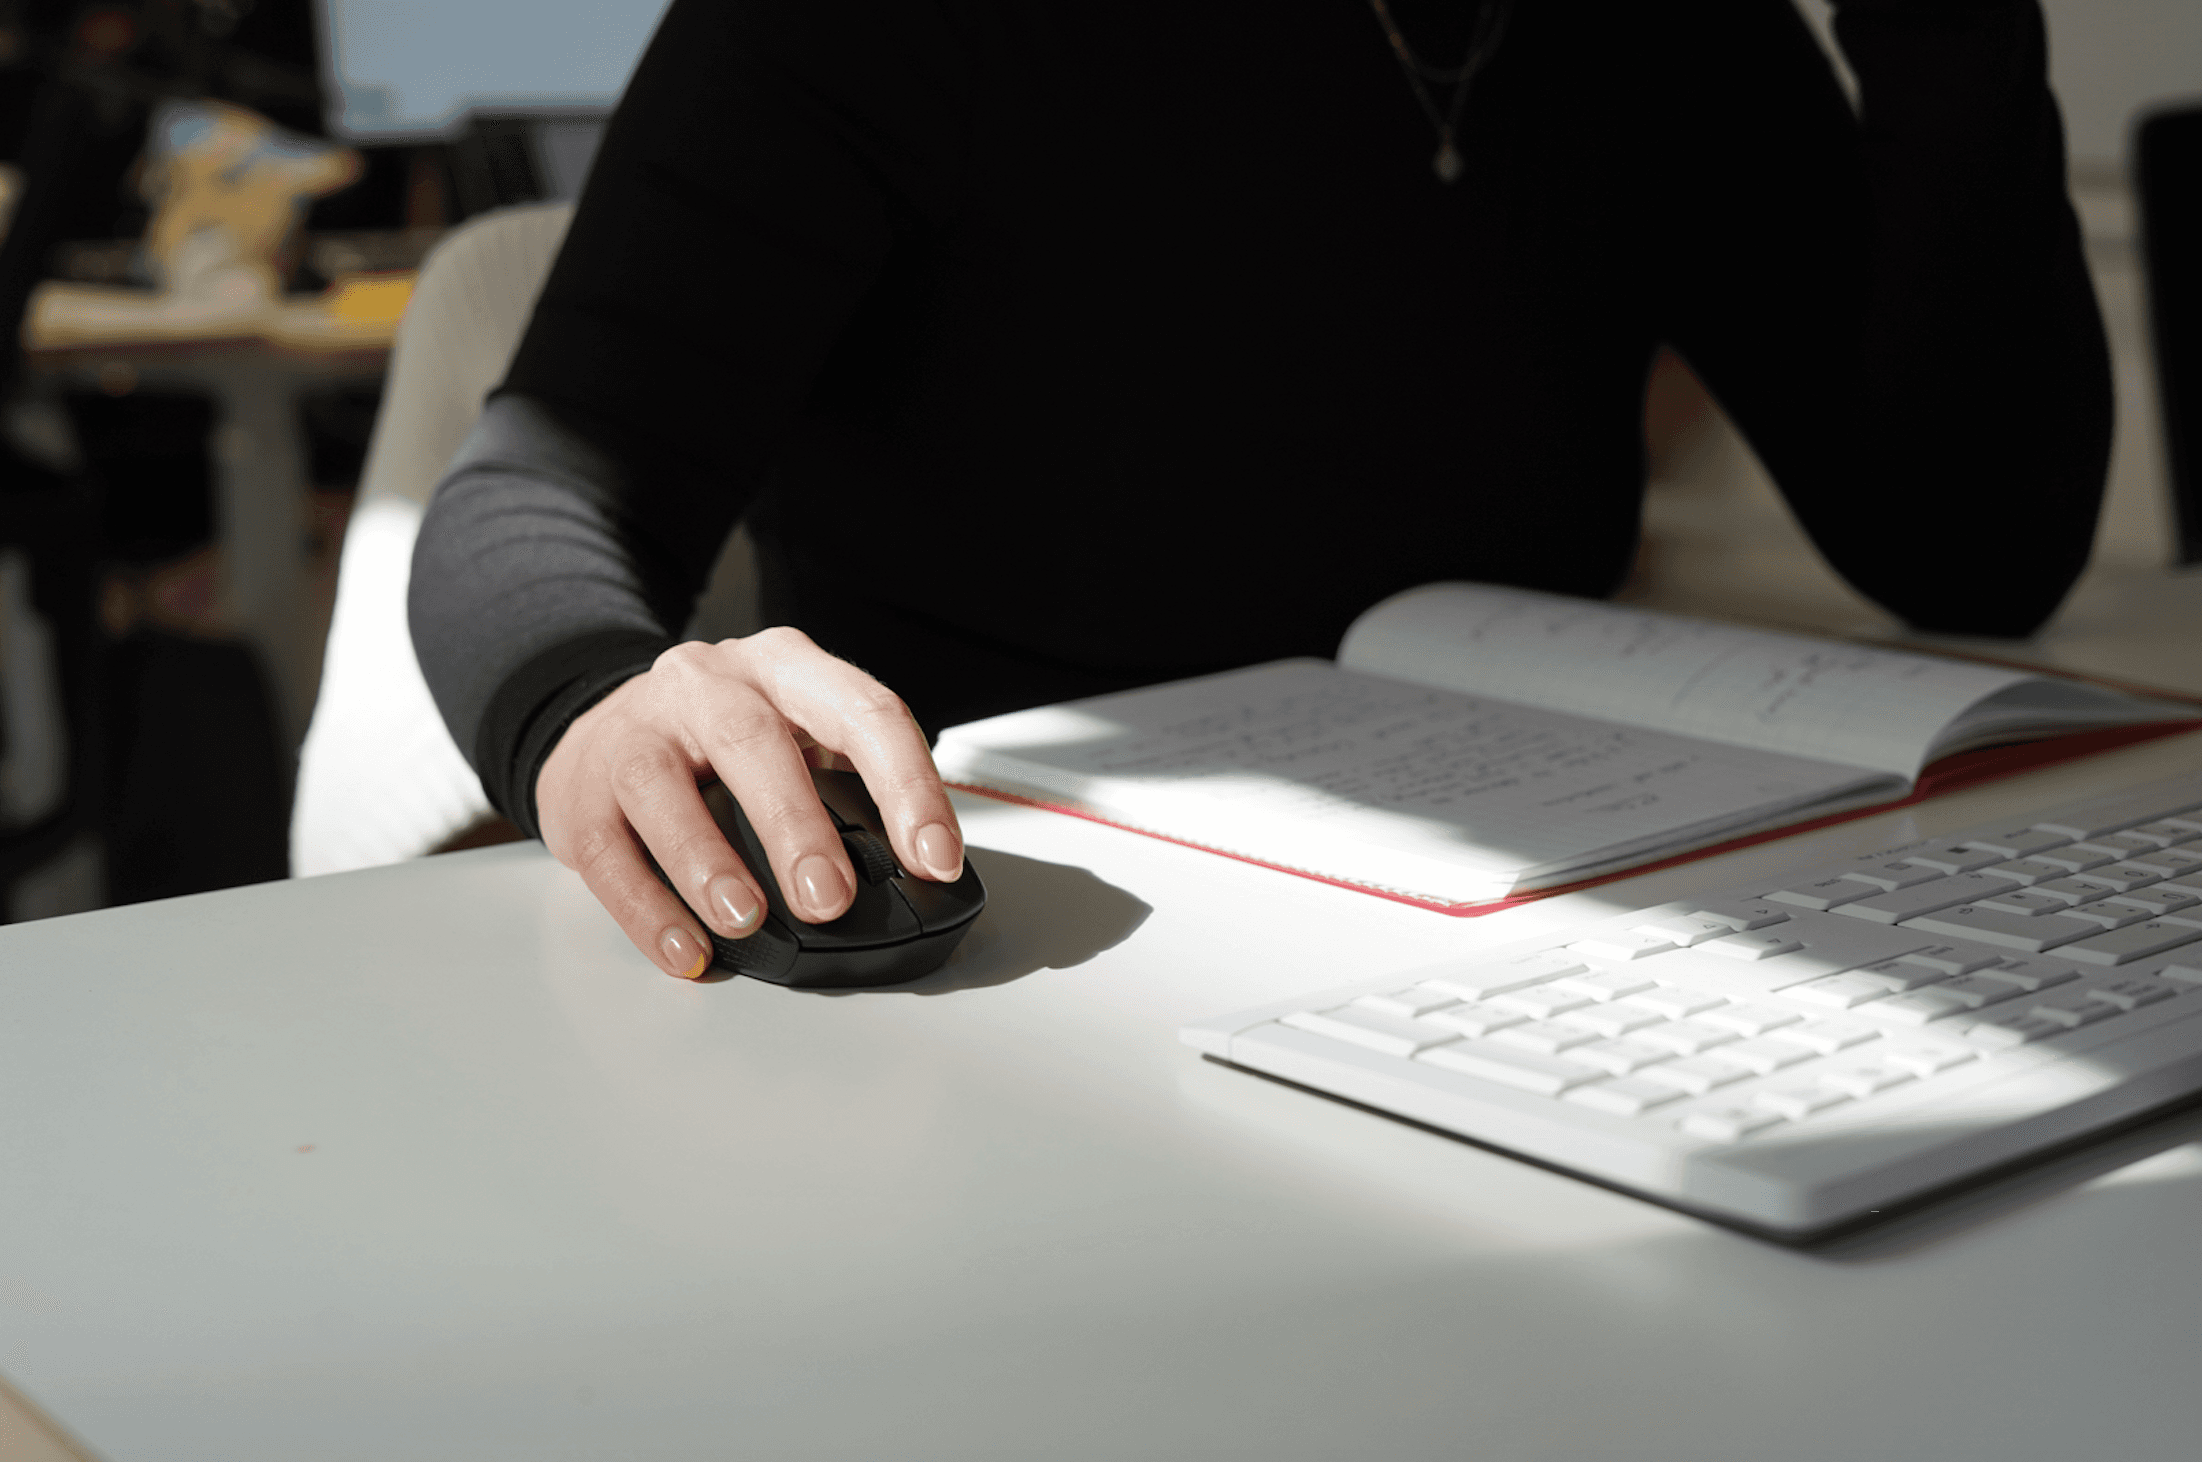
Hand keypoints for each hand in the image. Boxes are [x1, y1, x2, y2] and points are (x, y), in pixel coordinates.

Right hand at [535, 627, 964, 978]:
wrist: (604, 726)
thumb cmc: (722, 742)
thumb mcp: (798, 734)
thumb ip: (851, 788)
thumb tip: (916, 876)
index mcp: (786, 668)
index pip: (863, 710)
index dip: (908, 787)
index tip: (935, 861)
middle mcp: (708, 684)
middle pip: (752, 742)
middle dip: (795, 826)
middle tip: (830, 900)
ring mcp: (638, 731)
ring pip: (664, 788)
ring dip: (708, 862)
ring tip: (743, 920)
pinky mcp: (581, 791)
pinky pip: (608, 853)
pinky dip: (648, 911)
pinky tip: (686, 950)